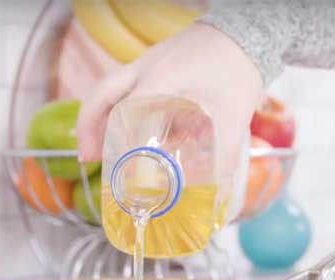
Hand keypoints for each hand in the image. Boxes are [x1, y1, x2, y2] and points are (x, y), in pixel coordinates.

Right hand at [76, 23, 262, 161]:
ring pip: (108, 89)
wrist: (246, 34)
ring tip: (96, 150)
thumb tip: (221, 192)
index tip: (110, 164)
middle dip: (88, 126)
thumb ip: (226, 154)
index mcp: (163, 77)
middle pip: (102, 94)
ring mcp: (147, 62)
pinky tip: (124, 131)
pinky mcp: (153, 64)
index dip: (115, 139)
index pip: (126, 108)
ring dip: (97, 117)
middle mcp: (146, 67)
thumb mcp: (235, 115)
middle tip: (88, 157)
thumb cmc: (239, 67)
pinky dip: (115, 108)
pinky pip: (123, 86)